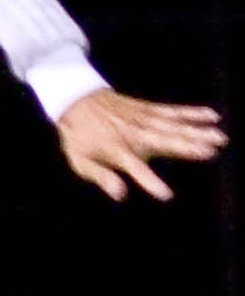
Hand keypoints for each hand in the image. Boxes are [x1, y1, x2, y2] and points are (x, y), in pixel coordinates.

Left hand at [57, 89, 227, 201]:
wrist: (75, 100)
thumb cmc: (79, 137)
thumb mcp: (81, 162)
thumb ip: (101, 177)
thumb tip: (120, 195)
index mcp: (118, 150)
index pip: (136, 169)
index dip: (150, 181)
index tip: (166, 195)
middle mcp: (135, 134)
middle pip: (165, 141)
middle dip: (189, 147)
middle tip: (212, 152)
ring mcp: (144, 119)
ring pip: (175, 125)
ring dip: (199, 131)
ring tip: (220, 137)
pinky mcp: (149, 108)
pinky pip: (173, 110)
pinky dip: (193, 112)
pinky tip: (213, 115)